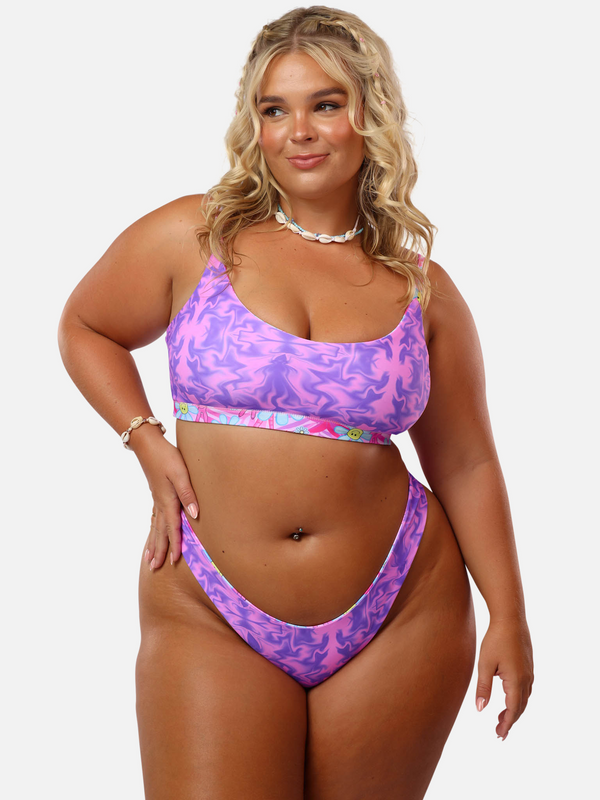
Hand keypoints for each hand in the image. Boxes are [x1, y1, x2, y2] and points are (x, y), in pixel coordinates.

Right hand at [133, 432, 198, 569]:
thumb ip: (188, 495)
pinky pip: (154, 518)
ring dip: (153, 543)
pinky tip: (152, 533)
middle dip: (159, 550)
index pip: (172, 528)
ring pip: (154, 526)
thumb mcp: (181, 474)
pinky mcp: (156, 493)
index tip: (174, 561)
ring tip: (149, 559)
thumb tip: (195, 516)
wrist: (148, 444)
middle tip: (154, 569)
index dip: (174, 545)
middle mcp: (160, 503)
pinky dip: (152, 530)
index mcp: (168, 500)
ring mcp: (156, 499)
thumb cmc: (167, 457)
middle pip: (160, 532)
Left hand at [475, 617, 533, 739]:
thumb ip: (483, 688)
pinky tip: (509, 697)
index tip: (499, 735)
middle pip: (520, 707)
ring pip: (524, 699)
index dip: (506, 725)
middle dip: (510, 721)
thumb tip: (480, 709)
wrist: (510, 619)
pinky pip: (525, 689)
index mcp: (516, 681)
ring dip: (514, 710)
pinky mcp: (528, 666)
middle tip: (499, 732)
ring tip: (501, 718)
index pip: (512, 710)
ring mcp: (529, 672)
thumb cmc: (495, 639)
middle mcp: (526, 679)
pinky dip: (518, 699)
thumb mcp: (485, 664)